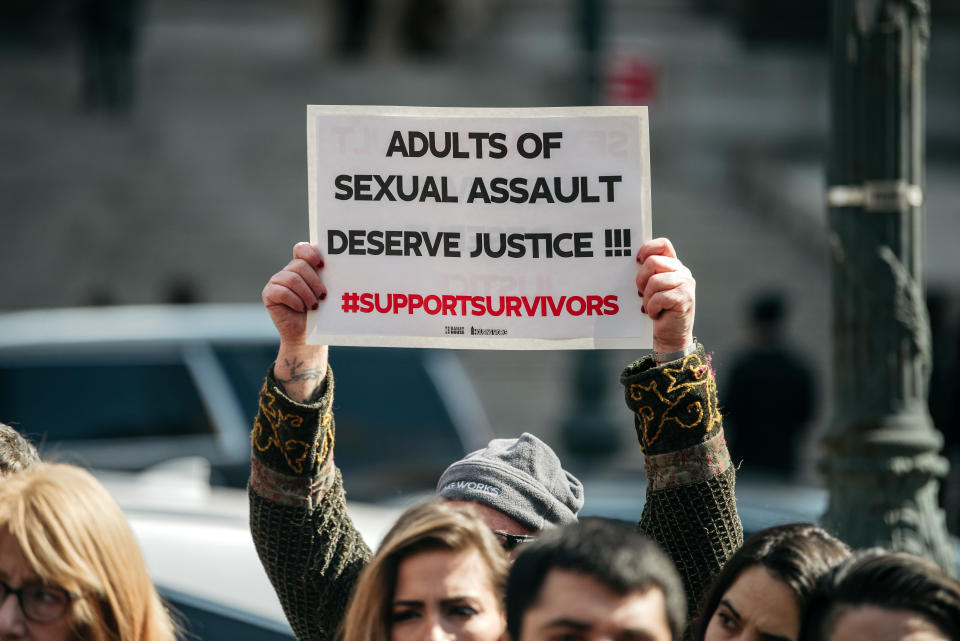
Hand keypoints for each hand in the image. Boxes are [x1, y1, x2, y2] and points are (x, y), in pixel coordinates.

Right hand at [262, 242, 326, 345]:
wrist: (307, 335)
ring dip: (306, 294)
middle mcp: (288, 271)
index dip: (311, 253)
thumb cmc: (320, 313)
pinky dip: (294, 300)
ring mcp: (277, 281)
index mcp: (303, 267)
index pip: (302, 249)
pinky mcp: (269, 294)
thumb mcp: (325, 294)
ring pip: (292, 279)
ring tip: (314, 306)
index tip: (322, 265)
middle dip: (314, 281)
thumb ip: (327, 279)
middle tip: (323, 296)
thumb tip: (341, 270)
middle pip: (300, 265)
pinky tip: (301, 308)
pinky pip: (281, 291)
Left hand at [636, 238, 694, 353]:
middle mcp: (681, 272)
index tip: (637, 261)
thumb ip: (646, 274)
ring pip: (655, 281)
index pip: (663, 245)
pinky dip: (652, 308)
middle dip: (641, 279)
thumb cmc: (657, 311)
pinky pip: (659, 297)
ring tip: (650, 306)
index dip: (647, 249)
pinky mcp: (684, 298)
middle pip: (653, 262)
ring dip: (647, 297)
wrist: (670, 336)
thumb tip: (627, 264)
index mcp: (673, 266)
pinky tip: (656, 313)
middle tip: (641, 293)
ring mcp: (685, 284)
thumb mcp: (650, 289)